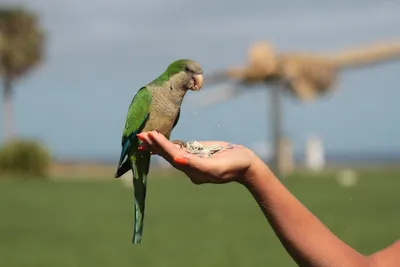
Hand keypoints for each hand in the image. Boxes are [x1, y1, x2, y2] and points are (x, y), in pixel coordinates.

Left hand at [136, 131, 257, 184]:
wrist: (246, 165)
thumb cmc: (234, 166)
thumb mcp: (216, 167)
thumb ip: (196, 165)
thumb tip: (177, 160)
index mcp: (193, 171)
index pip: (173, 157)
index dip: (162, 146)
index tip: (150, 135)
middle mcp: (190, 166)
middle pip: (168, 155)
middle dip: (154, 145)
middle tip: (139, 135)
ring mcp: (193, 160)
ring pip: (172, 151)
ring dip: (158, 144)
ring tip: (144, 137)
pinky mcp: (197, 153)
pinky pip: (180, 148)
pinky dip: (168, 144)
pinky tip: (160, 140)